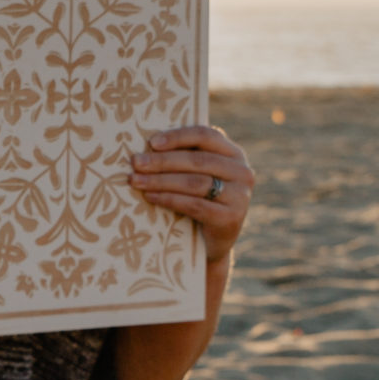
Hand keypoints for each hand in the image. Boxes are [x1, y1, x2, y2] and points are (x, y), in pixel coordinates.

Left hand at [129, 123, 252, 261]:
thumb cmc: (199, 200)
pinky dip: (169, 199)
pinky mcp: (231, 218)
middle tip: (136, 162)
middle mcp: (242, 172)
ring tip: (136, 181)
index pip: (206, 136)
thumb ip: (187, 155)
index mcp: (234, 153)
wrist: (211, 243)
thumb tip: (150, 141)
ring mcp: (239, 196)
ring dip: (161, 181)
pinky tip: (150, 197)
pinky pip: (194, 205)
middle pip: (197, 161)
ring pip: (194, 183)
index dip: (178, 137)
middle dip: (162, 161)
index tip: (152, 142)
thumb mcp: (199, 174)